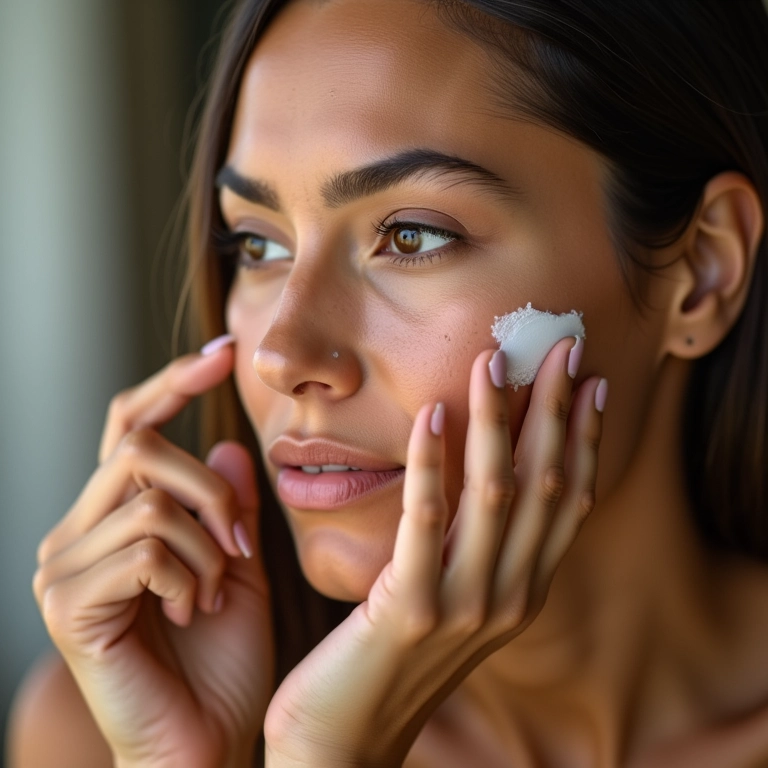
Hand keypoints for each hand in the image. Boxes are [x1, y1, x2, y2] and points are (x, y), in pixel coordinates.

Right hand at [33, 341, 271, 767]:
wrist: (206, 744)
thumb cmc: (223, 659)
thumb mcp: (238, 565)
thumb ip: (229, 505)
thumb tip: (223, 444)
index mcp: (115, 519)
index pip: (132, 427)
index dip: (173, 383)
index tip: (224, 353)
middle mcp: (76, 533)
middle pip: (140, 447)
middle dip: (209, 488)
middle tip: (242, 543)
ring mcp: (63, 568)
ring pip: (149, 497)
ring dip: (208, 543)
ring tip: (216, 591)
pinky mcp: (67, 604)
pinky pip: (146, 547)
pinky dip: (191, 574)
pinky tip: (192, 611)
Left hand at [263, 338, 604, 767]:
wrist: (344, 745)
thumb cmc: (392, 662)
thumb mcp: (452, 601)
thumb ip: (474, 549)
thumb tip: (483, 476)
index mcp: (522, 592)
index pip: (568, 502)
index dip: (583, 439)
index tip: (588, 383)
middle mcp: (508, 597)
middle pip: (543, 486)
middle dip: (554, 412)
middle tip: (559, 348)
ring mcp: (464, 606)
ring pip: (494, 494)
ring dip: (496, 422)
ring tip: (490, 364)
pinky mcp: (410, 609)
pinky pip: (425, 521)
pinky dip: (431, 463)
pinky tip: (430, 413)